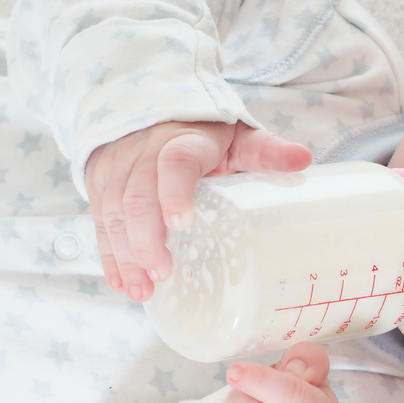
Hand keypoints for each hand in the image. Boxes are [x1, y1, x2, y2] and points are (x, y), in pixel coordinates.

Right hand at [85, 120, 311, 300]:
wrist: (156, 113)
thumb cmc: (207, 134)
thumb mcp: (239, 138)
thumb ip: (267, 151)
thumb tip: (303, 159)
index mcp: (186, 140)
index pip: (175, 163)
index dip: (174, 192)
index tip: (181, 224)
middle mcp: (145, 151)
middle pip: (137, 195)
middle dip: (145, 239)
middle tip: (162, 273)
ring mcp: (119, 167)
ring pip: (114, 210)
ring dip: (125, 254)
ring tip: (142, 289)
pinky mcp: (102, 182)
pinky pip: (100, 219)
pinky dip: (109, 254)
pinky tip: (122, 282)